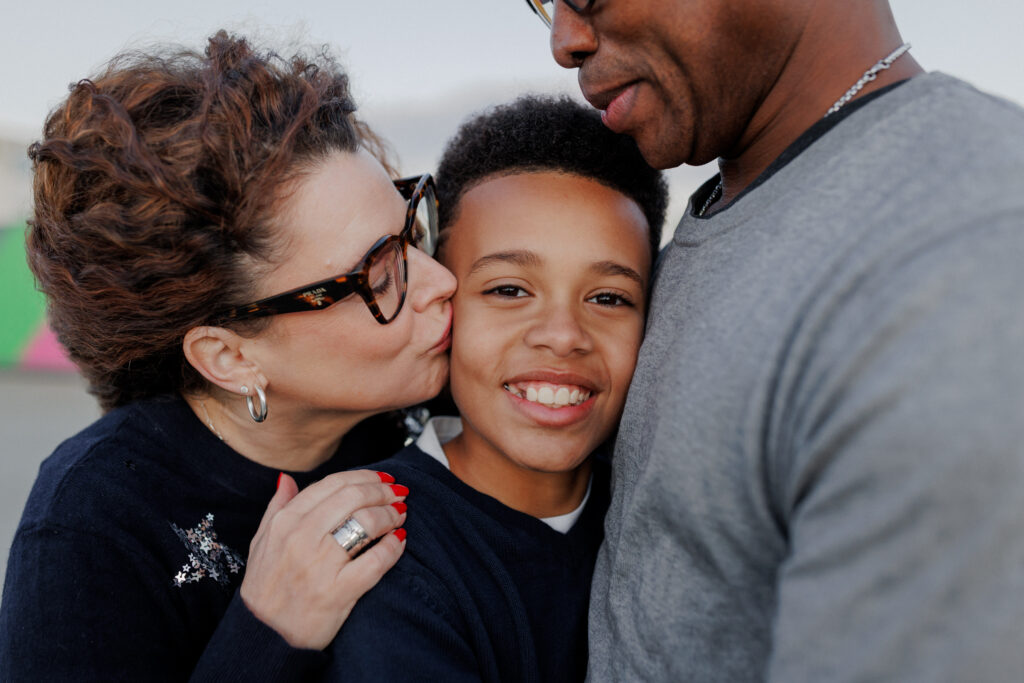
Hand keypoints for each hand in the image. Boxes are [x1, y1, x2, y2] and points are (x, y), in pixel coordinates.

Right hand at [239, 469, 407, 649]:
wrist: (264, 638)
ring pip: (367, 523)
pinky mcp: (338, 592)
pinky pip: (376, 561)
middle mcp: (301, 538)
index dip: (363, 477)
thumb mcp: (260, 544)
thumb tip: (288, 479)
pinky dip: (393, 547)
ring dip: (391, 514)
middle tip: (397, 493)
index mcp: (285, 522)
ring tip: (400, 514)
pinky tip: (399, 541)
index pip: (332, 484)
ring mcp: (320, 565)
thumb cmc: (266, 588)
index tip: (381, 479)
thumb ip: (276, 508)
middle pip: (354, 498)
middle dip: (382, 492)